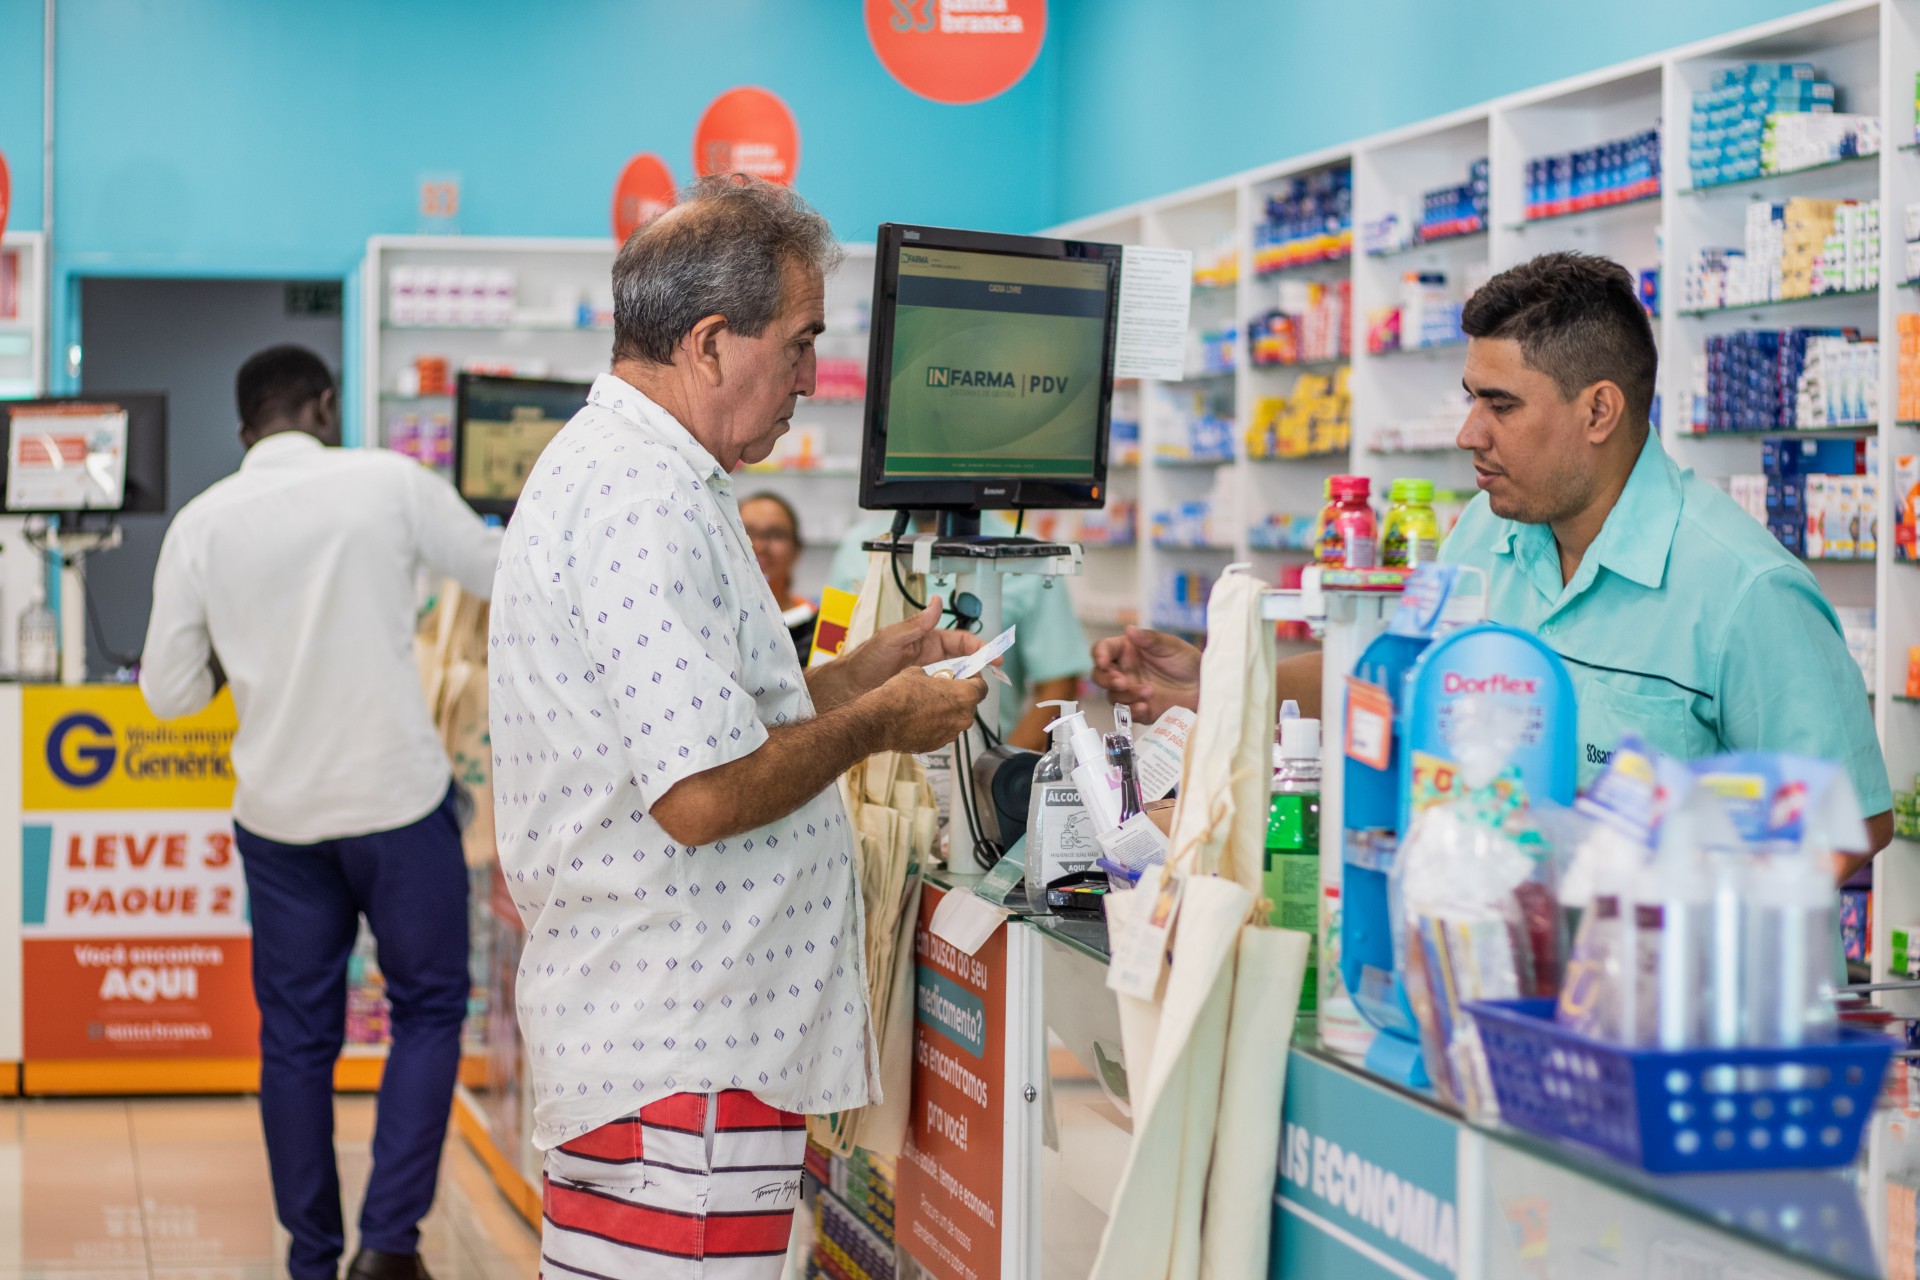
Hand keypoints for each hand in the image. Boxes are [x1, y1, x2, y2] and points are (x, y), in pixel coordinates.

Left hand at [842, 597, 983, 688]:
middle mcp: (930, 657)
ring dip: (967, 685)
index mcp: (927, 640)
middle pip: (964, 661)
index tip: (994, 656)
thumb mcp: (890, 639)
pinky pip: (942, 694)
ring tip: (975, 695)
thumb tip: (936, 602)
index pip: (961, 642)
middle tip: (989, 680)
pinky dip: (952, 698)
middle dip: (980, 668)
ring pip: (955, 679)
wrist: (847, 688)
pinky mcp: (921, 692)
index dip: (980, 647)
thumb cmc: (865, 660)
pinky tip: (957, 705)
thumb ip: (916, 624)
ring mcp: (927, 676)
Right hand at [872, 668, 987, 754]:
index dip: (974, 679)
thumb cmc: (901, 694)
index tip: (965, 676)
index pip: (982, 686)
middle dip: (959, 696)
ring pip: (956, 719)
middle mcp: (963, 718)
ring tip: (928, 704)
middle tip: (943, 689)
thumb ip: (935, 677)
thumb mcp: (919, 672)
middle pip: (970, 704)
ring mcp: (951, 734)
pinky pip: (943, 731)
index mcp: (965, 696)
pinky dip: (936, 724)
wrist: (881, 721)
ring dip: (948, 712)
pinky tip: (920, 718)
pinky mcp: (937, 745)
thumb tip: (933, 680)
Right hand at [1091, 625, 1201, 721]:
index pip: (1103, 650)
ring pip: (1112, 696)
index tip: (1103, 661)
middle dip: (1106, 679)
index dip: (1099, 655)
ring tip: (1149, 692)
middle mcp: (1124, 671)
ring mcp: (1130, 692)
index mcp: (1127, 650)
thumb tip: (1129, 630)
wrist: (1204, 687)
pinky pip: (1126, 714)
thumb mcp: (1171, 646)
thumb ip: (1150, 639)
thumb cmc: (1187, 661)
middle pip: (1099, 676)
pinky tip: (1146, 707)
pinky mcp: (1139, 710)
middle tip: (1122, 681)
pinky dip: (1133, 711)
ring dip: (1127, 695)